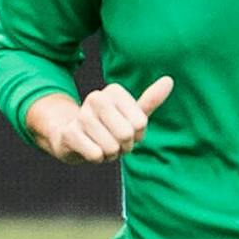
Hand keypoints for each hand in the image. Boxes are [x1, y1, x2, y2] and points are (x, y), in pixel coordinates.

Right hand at [32, 76, 173, 162]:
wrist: (71, 137)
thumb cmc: (108, 128)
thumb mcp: (131, 115)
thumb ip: (150, 100)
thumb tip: (169, 80)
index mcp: (114, 91)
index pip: (140, 123)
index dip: (137, 135)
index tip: (126, 131)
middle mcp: (96, 98)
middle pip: (127, 134)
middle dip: (124, 146)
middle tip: (114, 142)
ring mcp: (81, 115)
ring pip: (111, 146)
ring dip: (110, 154)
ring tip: (101, 145)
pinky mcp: (69, 133)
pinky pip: (95, 154)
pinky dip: (97, 158)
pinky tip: (90, 150)